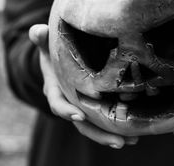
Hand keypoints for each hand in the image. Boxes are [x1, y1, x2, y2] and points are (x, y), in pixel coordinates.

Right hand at [29, 24, 138, 147]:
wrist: (58, 62)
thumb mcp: (45, 45)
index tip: (78, 115)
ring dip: (111, 136)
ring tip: (132, 141)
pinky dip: (118, 128)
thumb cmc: (53, 52)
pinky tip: (136, 136)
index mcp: (55, 90)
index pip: (57, 103)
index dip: (66, 110)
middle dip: (98, 133)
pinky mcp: (95, 108)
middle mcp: (69, 103)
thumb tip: (37, 31)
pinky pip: (105, 121)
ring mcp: (82, 108)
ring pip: (95, 127)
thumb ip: (40, 39)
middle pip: (81, 124)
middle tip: (117, 141)